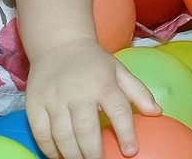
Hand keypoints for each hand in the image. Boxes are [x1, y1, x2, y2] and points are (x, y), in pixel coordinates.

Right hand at [25, 38, 160, 158]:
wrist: (58, 43)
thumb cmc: (94, 63)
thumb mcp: (119, 71)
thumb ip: (138, 92)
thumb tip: (157, 113)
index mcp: (103, 83)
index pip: (118, 109)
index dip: (125, 132)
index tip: (130, 152)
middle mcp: (78, 91)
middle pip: (85, 128)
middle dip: (93, 153)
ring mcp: (54, 97)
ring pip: (62, 134)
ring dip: (72, 155)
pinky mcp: (35, 103)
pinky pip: (41, 133)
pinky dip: (50, 149)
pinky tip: (60, 156)